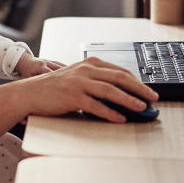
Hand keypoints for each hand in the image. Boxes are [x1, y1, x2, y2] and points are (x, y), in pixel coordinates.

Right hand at [16, 57, 158, 122]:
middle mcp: (86, 70)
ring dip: (129, 100)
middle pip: (119, 78)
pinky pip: (96, 105)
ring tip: (141, 108)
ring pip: (110, 90)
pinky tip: (120, 118)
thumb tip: (121, 93)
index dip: (137, 81)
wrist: (31, 93)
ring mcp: (79, 82)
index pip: (119, 70)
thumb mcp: (77, 77)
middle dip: (139, 88)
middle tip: (153, 98)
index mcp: (89, 63)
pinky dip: (110, 113)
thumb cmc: (55, 88)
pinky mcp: (72, 96)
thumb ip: (96, 81)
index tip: (148, 90)